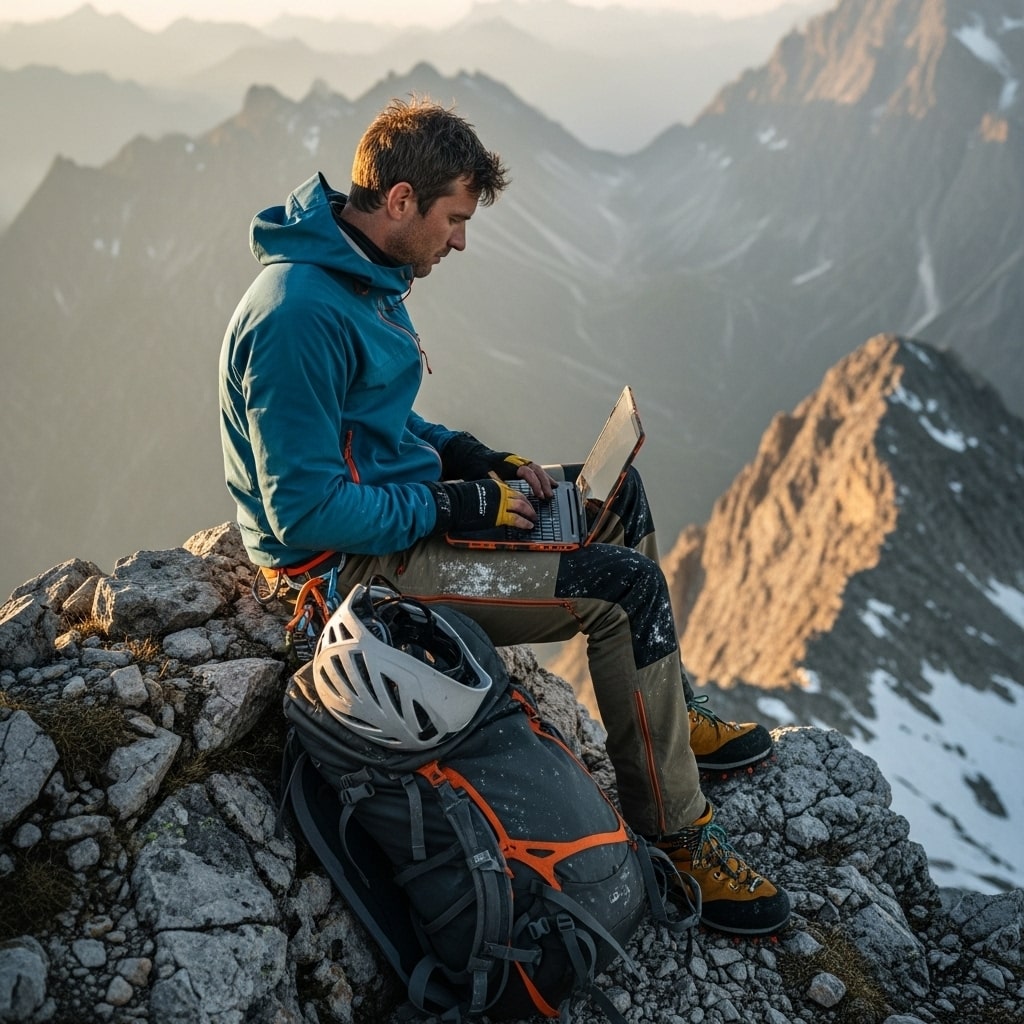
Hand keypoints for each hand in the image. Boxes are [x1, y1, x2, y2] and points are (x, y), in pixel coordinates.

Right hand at [427, 479, 536, 532]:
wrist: (456, 502)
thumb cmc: (462, 498)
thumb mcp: (479, 490)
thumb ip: (489, 494)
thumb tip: (491, 500)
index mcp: (496, 486)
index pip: (513, 491)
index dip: (522, 498)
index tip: (525, 503)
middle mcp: (502, 492)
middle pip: (521, 498)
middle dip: (529, 506)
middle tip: (533, 512)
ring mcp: (502, 503)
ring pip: (522, 507)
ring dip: (530, 513)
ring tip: (533, 519)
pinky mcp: (500, 515)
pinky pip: (517, 519)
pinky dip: (524, 522)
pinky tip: (529, 525)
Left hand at [440, 432, 555, 499]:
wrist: (472, 455)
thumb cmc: (477, 465)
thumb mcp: (484, 475)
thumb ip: (496, 482)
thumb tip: (506, 491)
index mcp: (509, 463)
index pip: (528, 472)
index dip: (535, 484)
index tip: (539, 494)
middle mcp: (516, 461)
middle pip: (536, 470)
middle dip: (544, 483)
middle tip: (548, 496)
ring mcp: (518, 462)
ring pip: (537, 469)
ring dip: (545, 480)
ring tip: (551, 492)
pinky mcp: (518, 465)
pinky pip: (534, 470)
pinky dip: (542, 477)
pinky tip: (549, 483)